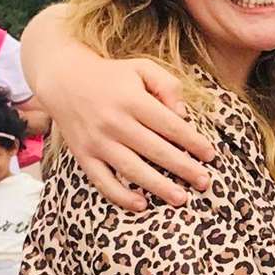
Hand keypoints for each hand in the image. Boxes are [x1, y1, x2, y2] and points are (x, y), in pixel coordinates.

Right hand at [39, 53, 214, 210]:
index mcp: (132, 100)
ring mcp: (97, 141)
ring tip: (182, 199)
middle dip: (183, 168)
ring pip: (132, 169)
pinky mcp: (83, 155)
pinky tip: (141, 205)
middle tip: (205, 182)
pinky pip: (102, 181)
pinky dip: (121, 196)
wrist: (64, 79)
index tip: (210, 155)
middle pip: (155, 150)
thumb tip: (182, 115)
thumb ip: (167, 86)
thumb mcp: (142, 68)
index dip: (193, 142)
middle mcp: (114, 122)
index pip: (170, 125)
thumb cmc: (112, 75)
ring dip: (158, 187)